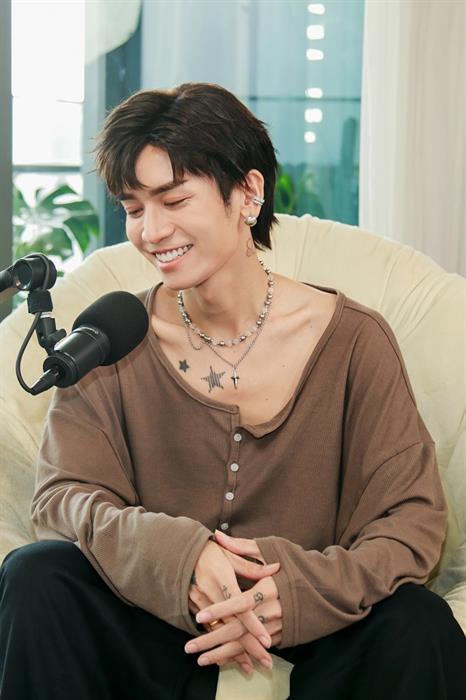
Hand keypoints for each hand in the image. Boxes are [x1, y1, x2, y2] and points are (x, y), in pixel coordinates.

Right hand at [186, 537, 279, 670]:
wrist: (180, 552)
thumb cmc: (210, 551)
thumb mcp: (230, 554)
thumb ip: (252, 566)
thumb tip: (277, 568)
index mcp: (223, 578)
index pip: (241, 606)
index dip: (254, 625)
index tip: (267, 641)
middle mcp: (211, 593)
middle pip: (232, 625)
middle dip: (249, 646)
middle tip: (265, 662)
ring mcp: (201, 602)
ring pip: (219, 632)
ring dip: (233, 651)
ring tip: (248, 667)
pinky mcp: (194, 608)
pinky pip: (208, 630)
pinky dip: (217, 645)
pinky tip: (226, 658)